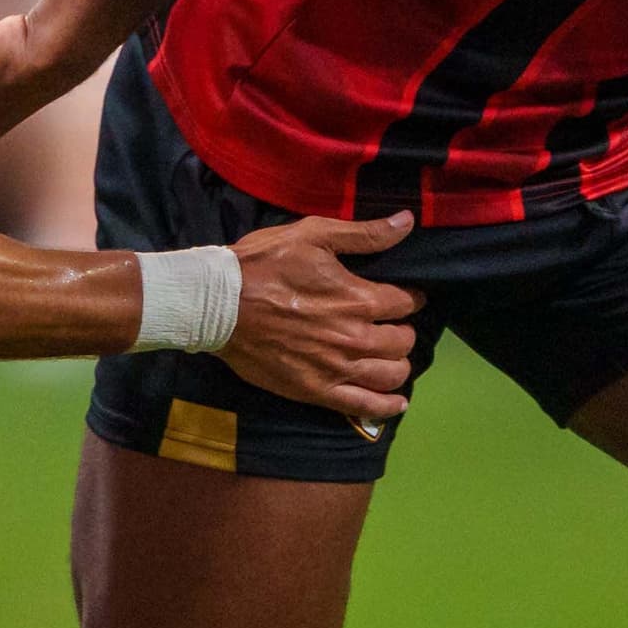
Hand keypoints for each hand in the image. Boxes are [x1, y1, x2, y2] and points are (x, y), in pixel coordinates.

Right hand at [218, 214, 421, 421]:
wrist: (217, 305)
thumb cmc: (263, 264)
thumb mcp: (313, 235)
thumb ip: (364, 234)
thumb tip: (407, 222)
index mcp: (358, 299)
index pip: (407, 303)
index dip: (410, 298)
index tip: (404, 297)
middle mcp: (355, 338)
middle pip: (404, 341)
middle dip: (403, 330)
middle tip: (391, 325)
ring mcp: (336, 368)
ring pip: (392, 374)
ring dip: (398, 364)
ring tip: (389, 356)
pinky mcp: (316, 391)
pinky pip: (365, 406)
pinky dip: (386, 405)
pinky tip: (395, 400)